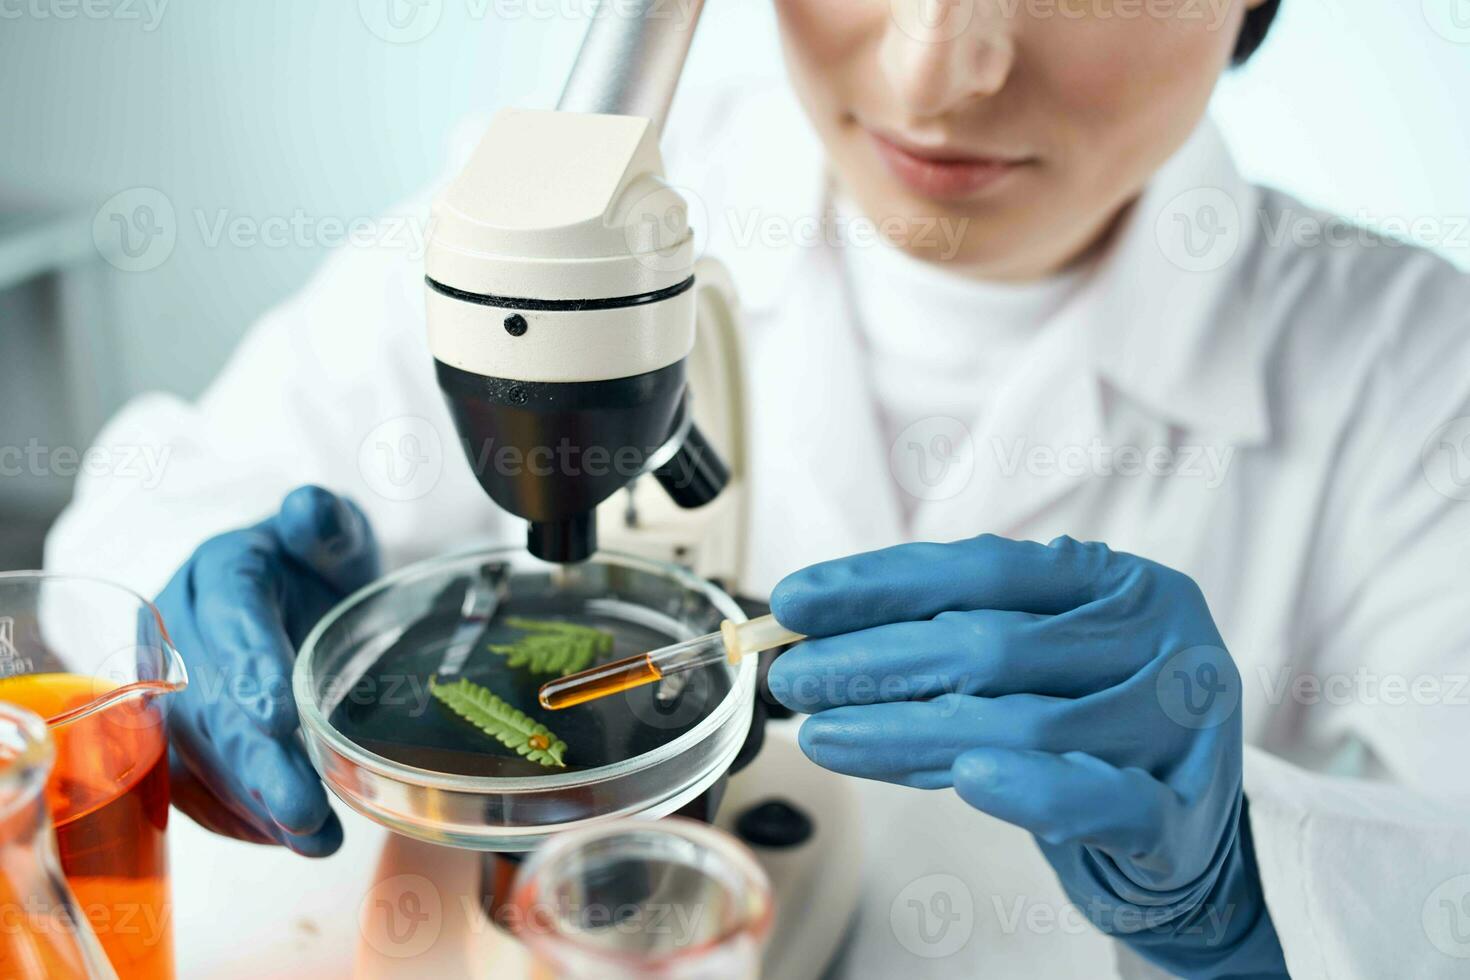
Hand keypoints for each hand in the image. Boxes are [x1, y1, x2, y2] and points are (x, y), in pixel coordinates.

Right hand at [155, 486, 379, 854]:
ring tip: (311, 839)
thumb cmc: (315, 564)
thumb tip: (307, 512)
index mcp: (219, 574)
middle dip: (257, 763)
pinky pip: (191, 786)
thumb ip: (325, 523)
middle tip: (306, 812)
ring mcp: (167, 692)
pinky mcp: (172, 736)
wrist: (290, 590)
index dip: (253, 671)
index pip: (230, 622)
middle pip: (210, 704)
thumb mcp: (333, 532)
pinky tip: (284, 839)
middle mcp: (177, 635)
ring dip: (252, 803)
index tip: (280, 718)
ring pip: (197, 755)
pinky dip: (237, 817)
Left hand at [766, 535, 1285, 977]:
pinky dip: (1031, 790)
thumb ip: (955, 637)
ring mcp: (1176, 726)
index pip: (984, 569)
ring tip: (823, 736)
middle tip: (794, 680)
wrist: (1183, 839)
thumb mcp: (1036, 662)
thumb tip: (819, 634)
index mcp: (1119, 583)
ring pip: (1023, 723)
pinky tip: (965, 779)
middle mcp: (1158, 640)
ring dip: (905, 732)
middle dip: (875, 661)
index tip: (796, 601)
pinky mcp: (1180, 815)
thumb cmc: (1089, 730)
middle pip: (992, 644)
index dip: (880, 584)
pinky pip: (1101, 799)